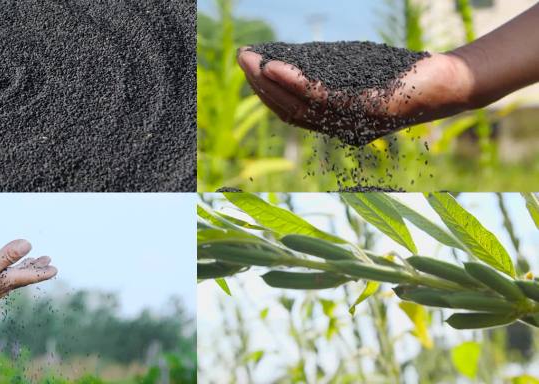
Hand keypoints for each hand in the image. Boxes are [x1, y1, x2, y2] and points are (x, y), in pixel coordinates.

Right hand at [0, 239, 56, 312]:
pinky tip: (3, 270)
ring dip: (24, 268)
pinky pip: (0, 276)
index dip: (43, 271)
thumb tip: (28, 244)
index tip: (55, 268)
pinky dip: (8, 269)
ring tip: (32, 261)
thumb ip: (7, 256)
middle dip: (36, 267)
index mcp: (7, 281)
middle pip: (24, 275)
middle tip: (48, 261)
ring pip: (13, 275)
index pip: (31, 275)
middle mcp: (2, 285)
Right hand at [237, 49, 474, 145]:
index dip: (265, 92)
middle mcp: (341, 129)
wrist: (449, 85)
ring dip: (270, 81)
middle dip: (260, 84)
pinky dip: (296, 82)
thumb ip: (331, 78)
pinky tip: (277, 66)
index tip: (250, 68)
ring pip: (300, 105)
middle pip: (289, 110)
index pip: (291, 112)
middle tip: (242, 59)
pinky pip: (323, 97)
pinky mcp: (367, 108)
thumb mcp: (360, 77)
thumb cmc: (404, 79)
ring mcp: (352, 121)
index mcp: (336, 124)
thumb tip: (297, 62)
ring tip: (252, 60)